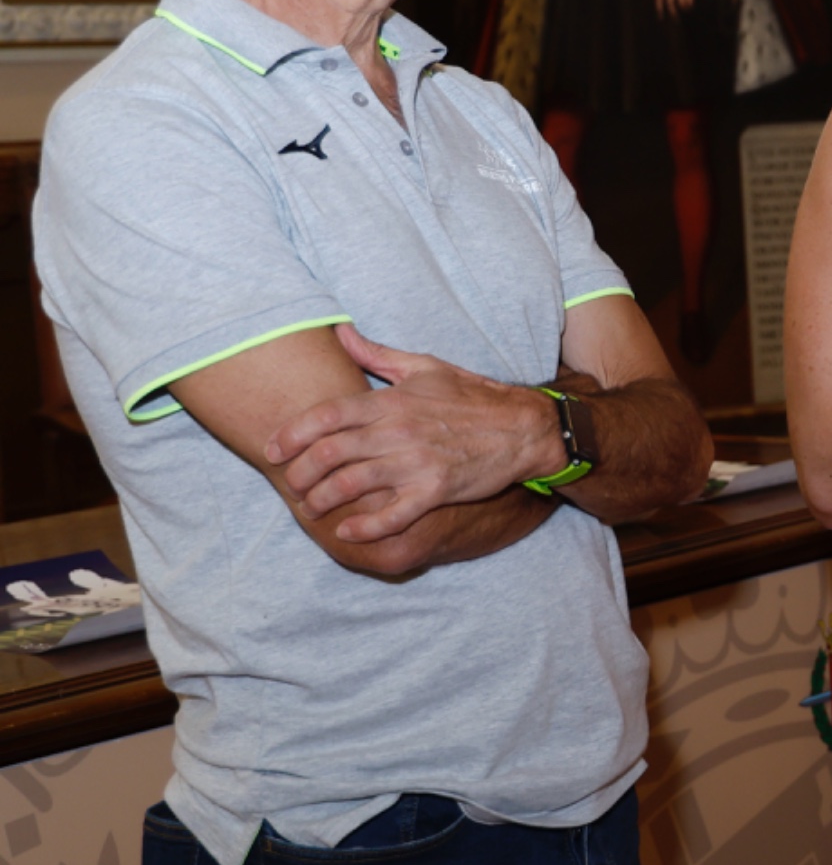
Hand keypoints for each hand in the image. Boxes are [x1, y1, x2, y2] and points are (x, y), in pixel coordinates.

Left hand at [266, 326, 555, 542]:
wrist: (524, 427)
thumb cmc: (473, 396)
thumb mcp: (425, 367)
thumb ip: (376, 354)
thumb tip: (340, 332)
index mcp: (391, 400)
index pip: (326, 416)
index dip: (292, 435)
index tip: (274, 450)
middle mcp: (398, 431)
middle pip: (329, 454)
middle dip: (300, 473)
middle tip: (293, 485)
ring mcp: (416, 462)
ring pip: (351, 485)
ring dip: (322, 501)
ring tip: (312, 508)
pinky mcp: (436, 490)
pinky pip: (391, 516)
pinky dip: (363, 527)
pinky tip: (347, 531)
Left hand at [655, 0, 712, 18]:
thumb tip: (665, 4)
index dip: (659, 7)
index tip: (661, 17)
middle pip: (669, 2)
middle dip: (672, 12)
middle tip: (675, 20)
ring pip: (679, 3)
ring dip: (684, 9)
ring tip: (687, 9)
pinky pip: (687, 2)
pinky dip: (689, 6)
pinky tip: (691, 5)